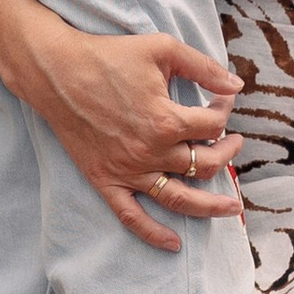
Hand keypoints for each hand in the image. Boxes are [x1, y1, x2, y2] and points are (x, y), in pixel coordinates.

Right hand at [14, 25, 247, 255]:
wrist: (56, 71)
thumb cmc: (109, 55)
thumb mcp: (163, 49)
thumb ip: (203, 68)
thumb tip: (237, 85)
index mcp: (166, 120)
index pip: (214, 124)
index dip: (225, 110)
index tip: (223, 99)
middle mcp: (151, 152)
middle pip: (205, 164)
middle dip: (227, 153)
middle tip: (234, 143)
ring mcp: (128, 170)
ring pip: (178, 198)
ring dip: (210, 206)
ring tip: (231, 208)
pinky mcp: (106, 179)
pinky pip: (132, 216)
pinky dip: (153, 233)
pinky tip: (174, 244)